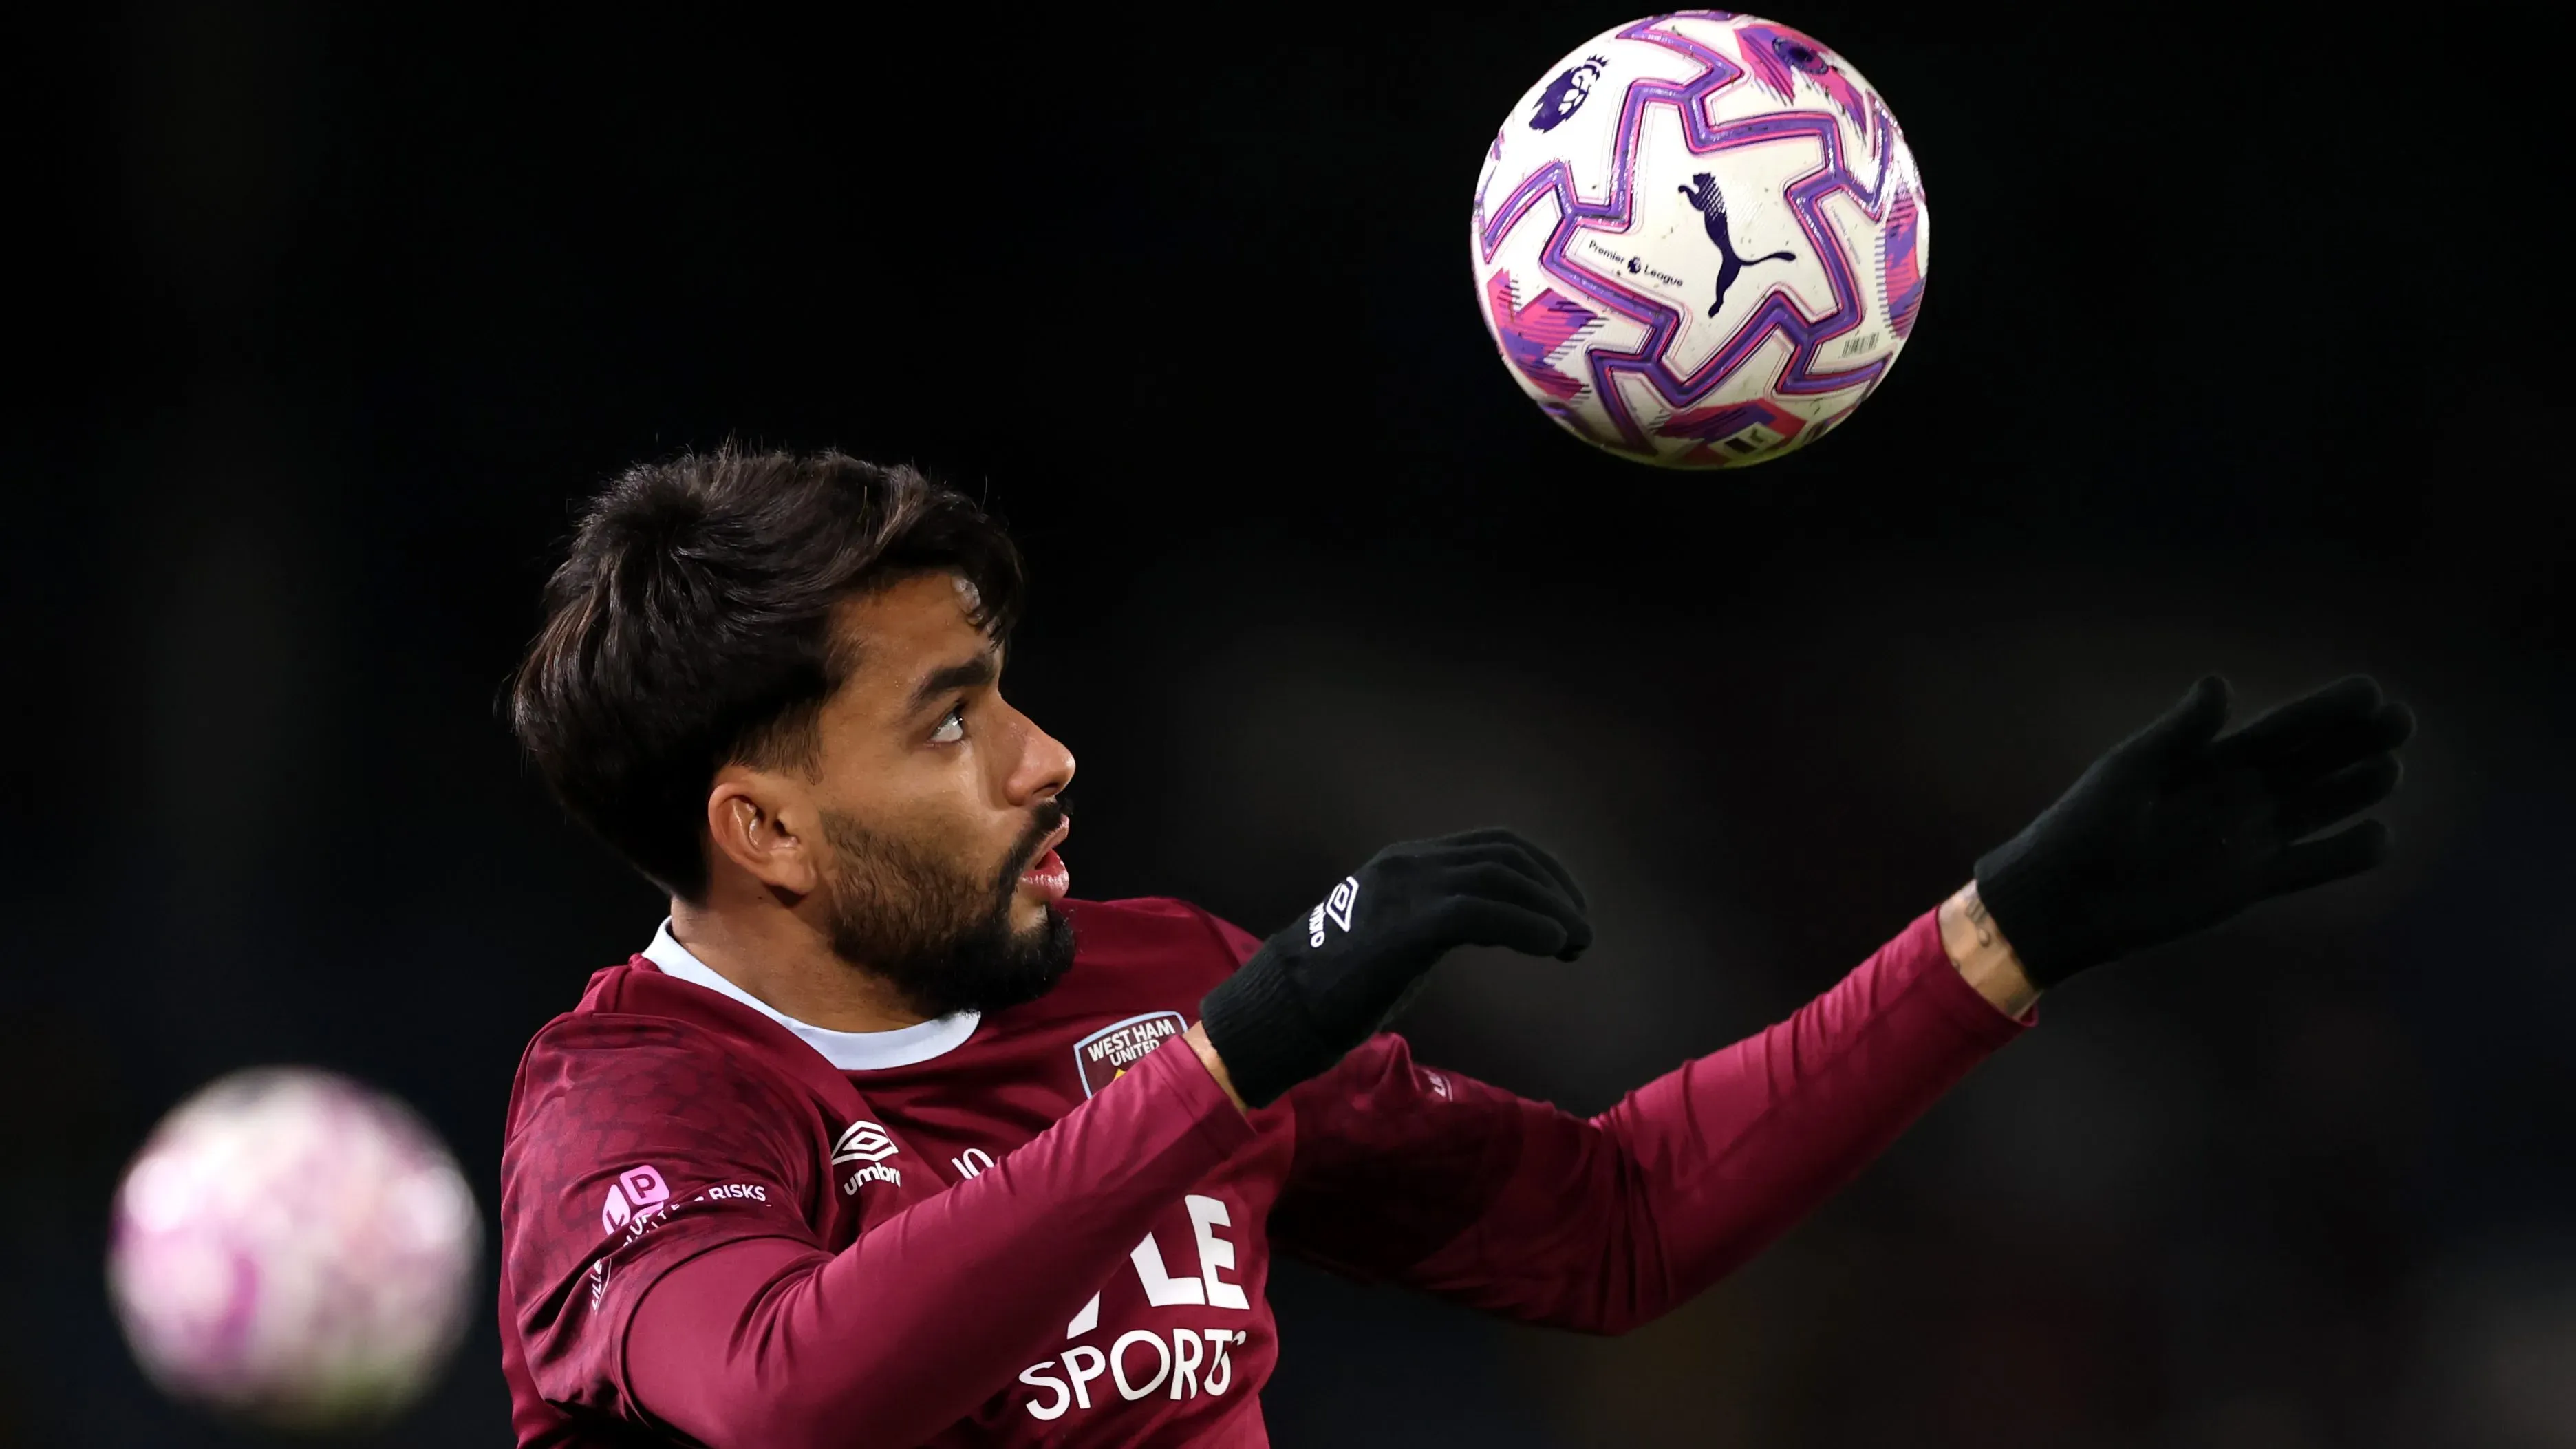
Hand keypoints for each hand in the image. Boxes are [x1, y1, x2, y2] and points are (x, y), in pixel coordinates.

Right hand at [1198, 829, 1591, 1107]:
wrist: (1282, 1008)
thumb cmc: (1334, 986)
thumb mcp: (1396, 938)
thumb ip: (1437, 922)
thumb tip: (1489, 929)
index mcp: (1408, 862)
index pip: (1495, 847)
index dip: (1543, 874)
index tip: (1567, 912)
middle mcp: (1410, 863)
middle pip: (1507, 856)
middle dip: (1555, 890)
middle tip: (1582, 931)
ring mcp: (1406, 889)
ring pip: (1500, 879)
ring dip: (1551, 909)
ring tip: (1578, 942)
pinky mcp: (1406, 925)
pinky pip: (1481, 911)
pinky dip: (1527, 925)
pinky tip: (1552, 946)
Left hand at [1974, 675, 2413, 986]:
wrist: (2067, 898)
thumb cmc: (2085, 826)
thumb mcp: (2131, 772)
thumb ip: (2180, 733)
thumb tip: (2220, 684)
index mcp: (2208, 759)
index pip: (2280, 729)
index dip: (2324, 711)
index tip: (2370, 690)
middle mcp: (2236, 794)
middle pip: (2309, 762)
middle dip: (2353, 741)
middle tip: (2402, 719)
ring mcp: (2246, 838)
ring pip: (2315, 808)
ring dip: (2354, 790)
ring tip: (2393, 768)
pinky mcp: (2248, 883)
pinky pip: (2307, 867)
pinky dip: (2343, 855)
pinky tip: (2382, 838)